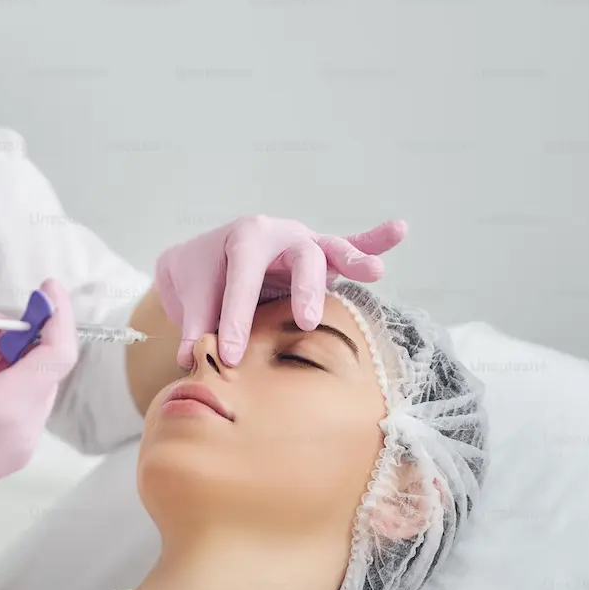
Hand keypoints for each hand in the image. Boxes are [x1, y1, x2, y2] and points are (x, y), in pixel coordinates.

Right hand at [0, 278, 78, 571]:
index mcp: (9, 410)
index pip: (58, 353)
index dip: (57, 314)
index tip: (45, 285)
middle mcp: (23, 432)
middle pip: (44, 367)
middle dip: (15, 335)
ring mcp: (15, 450)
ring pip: (30, 387)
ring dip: (4, 358)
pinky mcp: (2, 458)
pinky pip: (19, 408)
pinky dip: (1, 382)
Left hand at [154, 215, 406, 368]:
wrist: (202, 257)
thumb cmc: (198, 274)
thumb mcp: (189, 294)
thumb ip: (194, 326)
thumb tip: (191, 360)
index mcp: (242, 239)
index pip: (242, 282)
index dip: (235, 321)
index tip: (231, 356)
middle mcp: (277, 235)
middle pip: (298, 256)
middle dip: (304, 289)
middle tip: (306, 322)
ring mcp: (302, 243)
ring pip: (330, 249)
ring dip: (353, 260)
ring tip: (375, 271)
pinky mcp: (319, 257)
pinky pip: (350, 244)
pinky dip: (375, 240)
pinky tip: (399, 230)